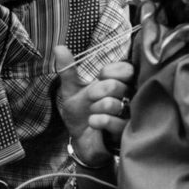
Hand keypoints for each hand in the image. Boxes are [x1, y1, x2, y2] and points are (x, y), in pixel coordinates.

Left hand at [55, 46, 134, 166]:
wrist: (81, 141)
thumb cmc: (81, 114)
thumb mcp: (72, 91)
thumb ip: (68, 70)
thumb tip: (58, 47)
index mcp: (119, 83)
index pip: (126, 69)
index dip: (110, 71)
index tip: (100, 75)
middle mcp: (128, 97)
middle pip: (118, 86)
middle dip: (98, 91)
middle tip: (91, 97)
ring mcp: (129, 114)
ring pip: (116, 104)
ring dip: (97, 108)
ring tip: (93, 112)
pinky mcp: (126, 132)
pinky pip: (116, 122)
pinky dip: (101, 121)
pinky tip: (94, 122)